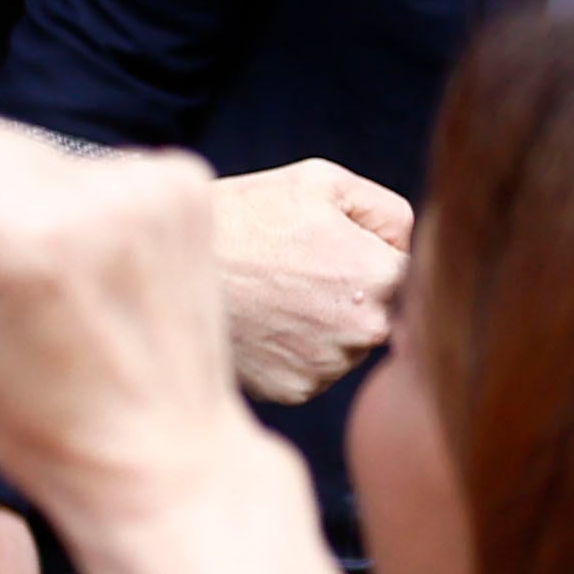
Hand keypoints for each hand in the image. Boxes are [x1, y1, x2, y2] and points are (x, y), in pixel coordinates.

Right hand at [0, 102, 256, 542]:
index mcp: (8, 228)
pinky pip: (80, 161)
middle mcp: (85, 188)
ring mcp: (144, 180)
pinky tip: (82, 270)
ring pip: (21, 145)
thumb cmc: (23, 410)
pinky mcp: (181, 182)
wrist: (153, 455)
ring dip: (13, 200)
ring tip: (40, 283)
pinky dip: (69, 206)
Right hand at [207, 157, 411, 402]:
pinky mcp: (297, 391)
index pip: (411, 270)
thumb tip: (412, 245)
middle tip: (294, 268)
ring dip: (324, 323)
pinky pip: (314, 368)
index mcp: (381, 275)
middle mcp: (365, 330)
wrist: (161, 269)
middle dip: (351, 291)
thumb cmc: (242, 217)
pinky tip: (262, 323)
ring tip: (272, 295)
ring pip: (348, 342)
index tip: (329, 245)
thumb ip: (386, 210)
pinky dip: (294, 349)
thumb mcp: (318, 182)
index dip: (371, 252)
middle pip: (381, 310)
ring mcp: (329, 366)